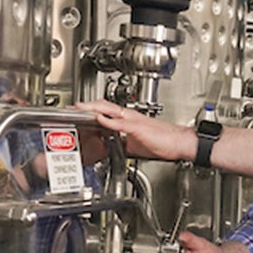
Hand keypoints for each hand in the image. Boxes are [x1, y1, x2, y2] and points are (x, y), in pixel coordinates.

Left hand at [76, 99, 194, 161]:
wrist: (180, 142)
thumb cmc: (163, 142)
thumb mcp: (136, 144)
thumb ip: (121, 142)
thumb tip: (110, 147)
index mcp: (129, 119)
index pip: (106, 111)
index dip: (90, 110)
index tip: (78, 112)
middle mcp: (129, 116)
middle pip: (103, 106)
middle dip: (87, 105)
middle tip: (72, 106)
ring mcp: (133, 121)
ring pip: (109, 110)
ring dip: (93, 109)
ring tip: (79, 108)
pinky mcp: (138, 128)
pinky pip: (120, 122)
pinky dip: (108, 120)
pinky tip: (99, 119)